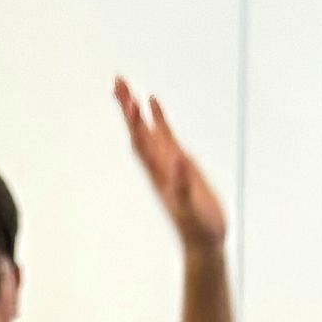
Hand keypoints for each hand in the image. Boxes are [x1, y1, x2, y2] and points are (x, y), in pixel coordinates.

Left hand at [115, 82, 225, 250]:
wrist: (204, 240)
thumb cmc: (197, 229)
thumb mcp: (190, 209)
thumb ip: (182, 186)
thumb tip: (177, 160)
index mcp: (159, 174)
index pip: (142, 143)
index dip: (136, 123)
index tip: (131, 102)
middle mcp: (159, 165)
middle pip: (138, 130)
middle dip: (127, 106)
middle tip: (117, 81)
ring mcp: (168, 162)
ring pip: (147, 129)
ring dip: (135, 108)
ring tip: (125, 87)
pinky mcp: (179, 161)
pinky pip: (165, 134)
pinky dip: (157, 117)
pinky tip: (152, 101)